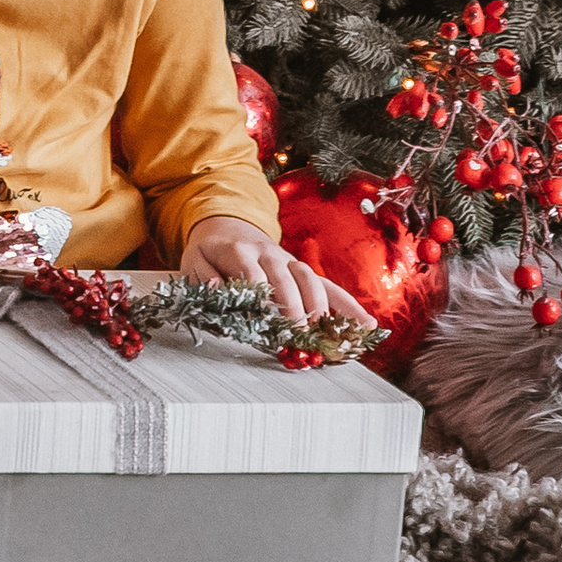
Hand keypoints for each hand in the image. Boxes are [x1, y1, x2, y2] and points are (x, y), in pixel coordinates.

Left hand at [179, 215, 374, 324]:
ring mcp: (290, 262)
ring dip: (318, 306)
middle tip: (296, 335)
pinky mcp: (304, 273)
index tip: (263, 319)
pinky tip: (367, 324)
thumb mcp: (194, 260)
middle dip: (292, 306)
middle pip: (285, 278)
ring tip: (323, 333)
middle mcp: (269, 254)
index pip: (252, 272)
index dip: (259, 296)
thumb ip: (203, 275)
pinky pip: (329, 286)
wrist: (227, 227)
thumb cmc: (211, 253)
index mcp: (239, 251)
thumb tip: (217, 287)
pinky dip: (349, 305)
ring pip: (310, 279)